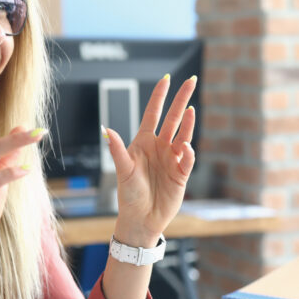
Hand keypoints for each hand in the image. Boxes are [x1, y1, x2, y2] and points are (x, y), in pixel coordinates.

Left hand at [104, 75, 196, 245]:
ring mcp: (172, 159)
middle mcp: (160, 147)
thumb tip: (107, 130)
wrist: (141, 219)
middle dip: (181, 99)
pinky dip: (189, 152)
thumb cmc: (129, 195)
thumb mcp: (123, 171)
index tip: (167, 78)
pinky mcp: (182, 173)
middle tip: (191, 81)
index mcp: (143, 142)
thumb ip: (117, 150)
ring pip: (183, 134)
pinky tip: (185, 147)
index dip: (160, 96)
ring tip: (191, 109)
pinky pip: (188, 158)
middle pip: (173, 118)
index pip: (153, 113)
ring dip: (188, 122)